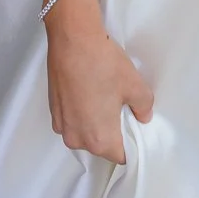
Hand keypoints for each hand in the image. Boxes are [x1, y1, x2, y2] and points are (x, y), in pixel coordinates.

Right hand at [45, 0, 153, 163]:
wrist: (72, 40)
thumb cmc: (105, 64)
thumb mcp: (135, 85)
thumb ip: (144, 107)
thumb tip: (143, 117)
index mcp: (99, 139)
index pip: (120, 156)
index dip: (132, 146)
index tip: (137, 129)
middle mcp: (77, 139)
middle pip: (101, 146)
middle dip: (114, 133)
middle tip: (124, 109)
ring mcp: (62, 126)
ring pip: (86, 133)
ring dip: (96, 123)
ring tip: (106, 98)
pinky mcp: (54, 111)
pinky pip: (73, 121)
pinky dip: (82, 113)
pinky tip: (90, 92)